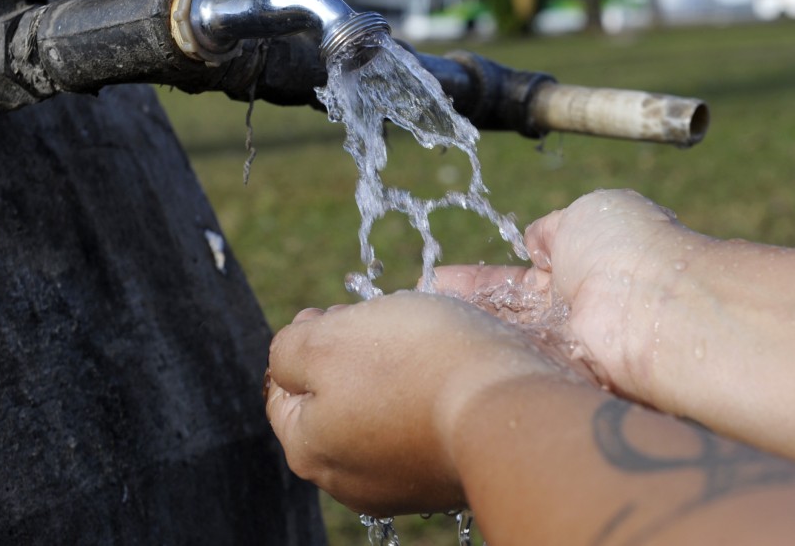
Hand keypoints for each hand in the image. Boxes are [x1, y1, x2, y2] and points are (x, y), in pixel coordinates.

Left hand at [265, 291, 578, 515]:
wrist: (511, 409)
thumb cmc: (415, 366)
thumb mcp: (328, 339)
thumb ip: (289, 349)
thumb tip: (290, 358)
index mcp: (309, 448)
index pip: (283, 387)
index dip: (307, 338)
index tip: (341, 311)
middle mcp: (350, 480)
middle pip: (335, 399)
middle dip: (353, 354)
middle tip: (384, 321)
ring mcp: (403, 483)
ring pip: (382, 409)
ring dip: (396, 371)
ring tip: (425, 340)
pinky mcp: (447, 475)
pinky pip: (426, 424)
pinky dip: (432, 393)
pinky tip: (452, 370)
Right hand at [431, 189, 711, 401]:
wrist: (655, 308)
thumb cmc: (629, 249)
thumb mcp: (587, 213)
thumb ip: (554, 228)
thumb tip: (536, 239)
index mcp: (583, 266)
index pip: (519, 276)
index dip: (479, 279)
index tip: (438, 278)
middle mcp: (572, 312)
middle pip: (504, 313)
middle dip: (461, 309)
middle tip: (417, 308)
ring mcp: (564, 348)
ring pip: (502, 338)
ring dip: (462, 331)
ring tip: (414, 327)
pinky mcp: (557, 378)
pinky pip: (508, 364)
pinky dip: (475, 355)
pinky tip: (436, 350)